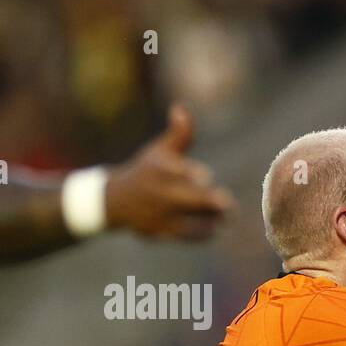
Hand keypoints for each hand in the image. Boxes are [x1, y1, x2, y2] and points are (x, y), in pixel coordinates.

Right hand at [104, 104, 232, 239]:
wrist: (116, 201)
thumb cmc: (148, 171)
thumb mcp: (161, 150)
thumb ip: (179, 133)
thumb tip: (181, 109)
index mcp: (159, 169)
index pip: (178, 171)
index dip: (193, 174)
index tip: (204, 177)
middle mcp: (158, 193)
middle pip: (189, 199)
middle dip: (212, 202)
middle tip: (228, 204)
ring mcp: (159, 215)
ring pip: (191, 221)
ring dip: (212, 220)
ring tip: (225, 217)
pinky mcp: (160, 232)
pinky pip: (186, 236)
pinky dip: (203, 233)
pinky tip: (215, 228)